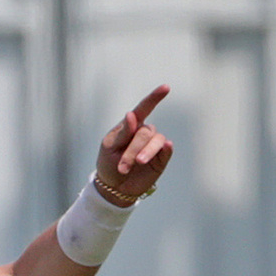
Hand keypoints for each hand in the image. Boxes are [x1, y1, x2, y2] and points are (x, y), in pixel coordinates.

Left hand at [95, 85, 173, 204]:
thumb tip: (132, 114)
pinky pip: (166, 150)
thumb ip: (122, 132)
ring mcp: (153, 145)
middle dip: (132, 150)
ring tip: (135, 165)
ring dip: (144, 153)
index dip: (154, 98)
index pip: (143, 108)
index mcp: (130, 126)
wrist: (114, 186)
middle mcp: (144, 132)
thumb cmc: (109, 163)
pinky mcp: (161, 158)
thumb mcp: (109, 147)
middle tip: (122, 166)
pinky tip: (166, 147)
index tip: (166, 88)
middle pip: (144, 132)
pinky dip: (165, 149)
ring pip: (156, 141)